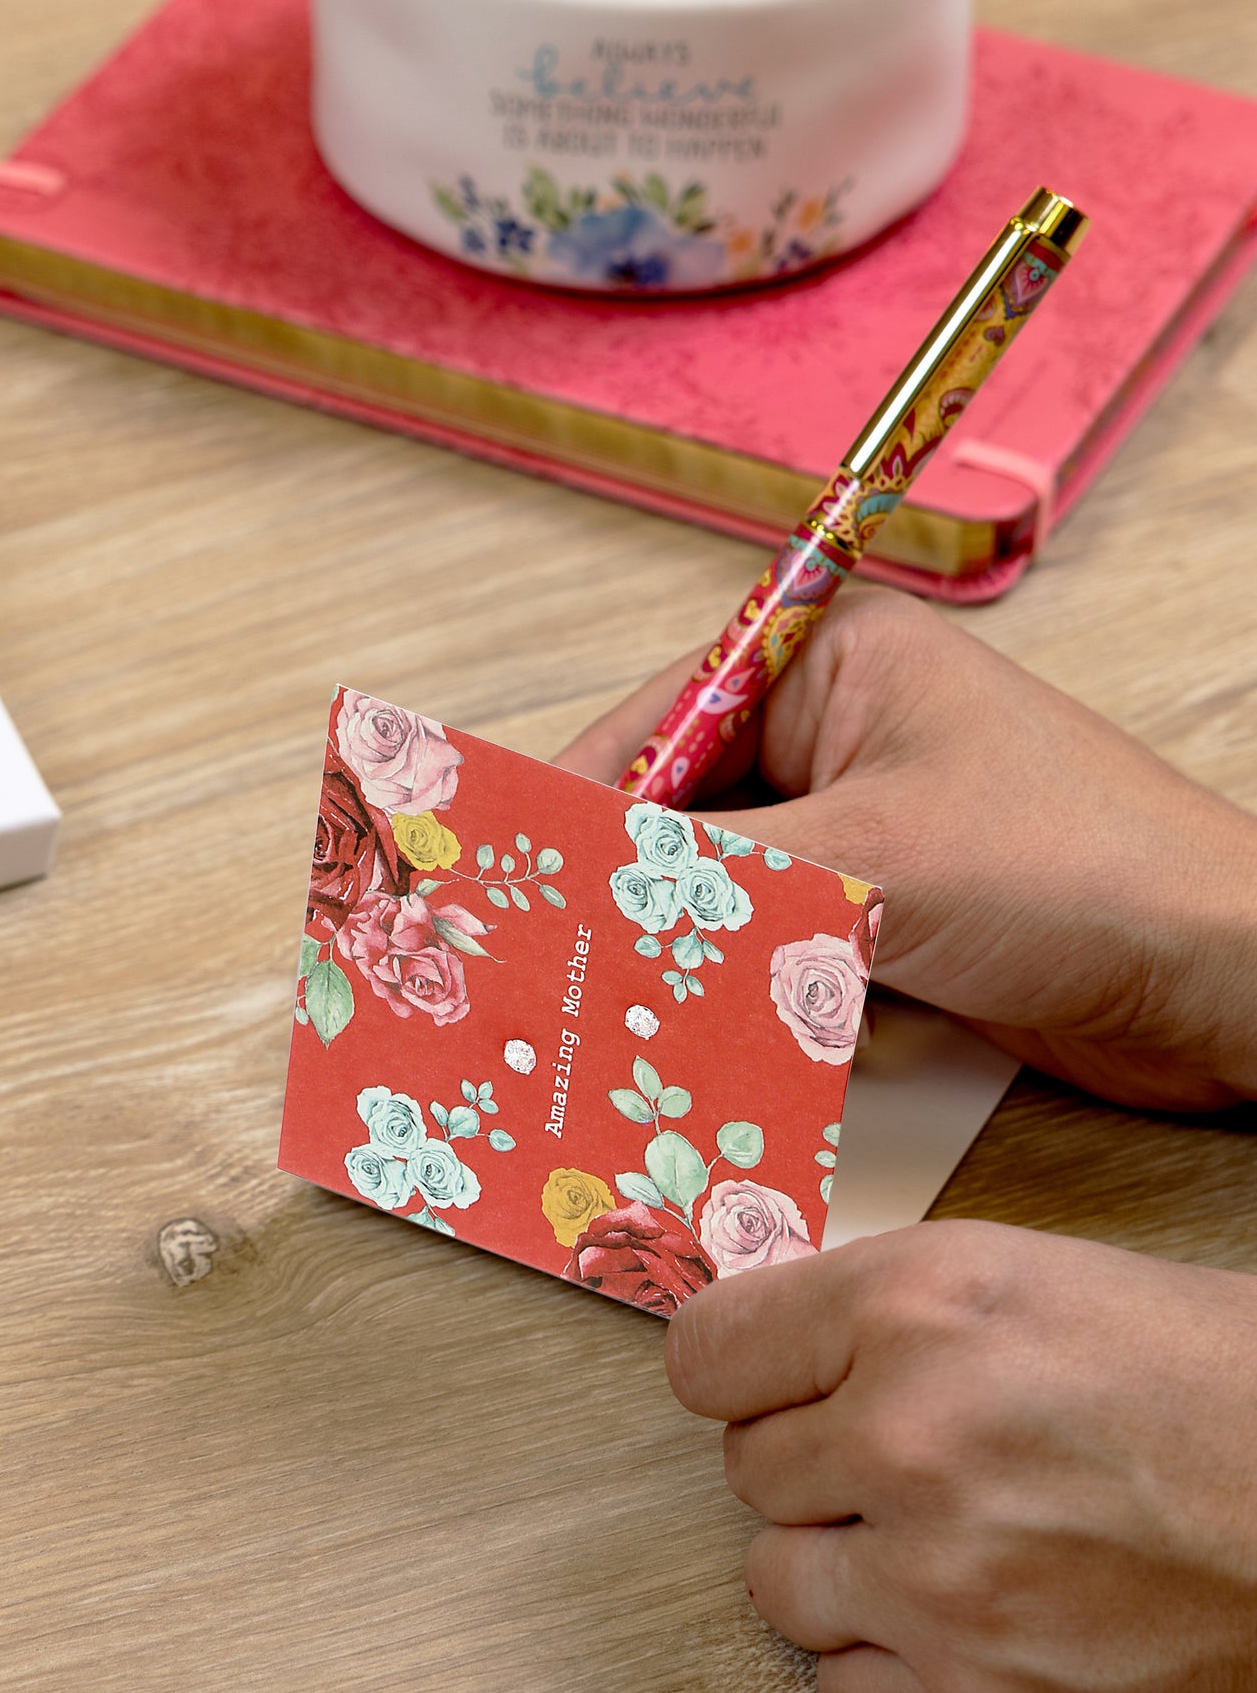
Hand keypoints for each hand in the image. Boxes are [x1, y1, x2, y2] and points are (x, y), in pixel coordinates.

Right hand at [557, 587, 1256, 1109]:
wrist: (1227, 981)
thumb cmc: (1078, 871)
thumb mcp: (866, 862)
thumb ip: (709, 875)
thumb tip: (578, 891)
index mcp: (832, 664)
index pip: (661, 720)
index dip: (579, 797)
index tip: (507, 867)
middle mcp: (842, 733)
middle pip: (685, 810)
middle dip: (626, 884)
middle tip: (543, 949)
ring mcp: (867, 826)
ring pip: (725, 886)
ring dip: (682, 943)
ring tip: (603, 998)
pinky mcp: (890, 911)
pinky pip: (775, 942)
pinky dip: (738, 984)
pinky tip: (692, 1028)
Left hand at [666, 1220, 1256, 1692]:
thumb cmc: (1208, 1382)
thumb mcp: (1017, 1278)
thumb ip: (872, 1312)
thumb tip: (763, 1349)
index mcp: (913, 1310)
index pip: (706, 1354)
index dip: (744, 1371)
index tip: (769, 1384)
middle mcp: (911, 1442)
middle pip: (747, 1470)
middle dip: (819, 1466)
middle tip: (917, 1461)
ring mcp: (947, 1587)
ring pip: (779, 1583)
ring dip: (847, 1568)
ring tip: (953, 1540)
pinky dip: (896, 1665)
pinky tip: (977, 1620)